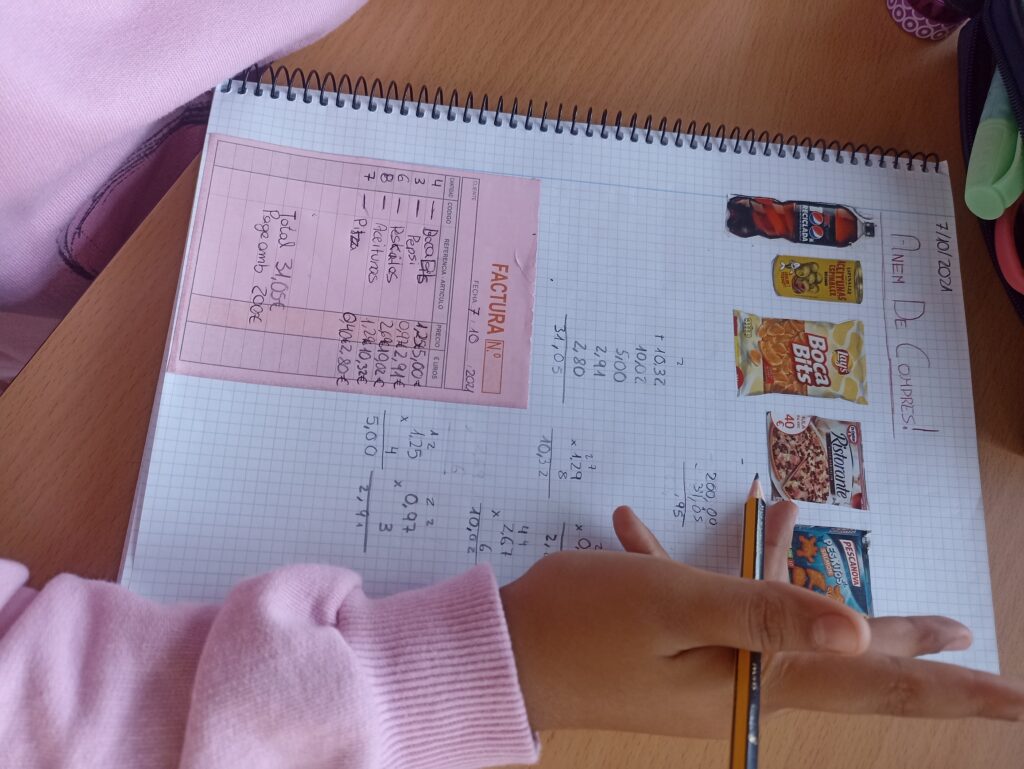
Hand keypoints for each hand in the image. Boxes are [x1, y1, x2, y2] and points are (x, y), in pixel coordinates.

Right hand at [499, 502, 1023, 734]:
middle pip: (845, 655)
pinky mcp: (673, 648)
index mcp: (761, 674)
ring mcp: (709, 666)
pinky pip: (709, 604)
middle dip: (905, 642)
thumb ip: (768, 613)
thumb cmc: (589, 625)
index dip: (952, 687)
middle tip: (963, 629)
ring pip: (777, 619)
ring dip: (793, 577)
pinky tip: (642, 525)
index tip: (1018, 694)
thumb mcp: (679, 605)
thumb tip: (859, 630)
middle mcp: (746, 677)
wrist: (504, 655)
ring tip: (796, 528)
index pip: (878, 682)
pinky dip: (698, 569)